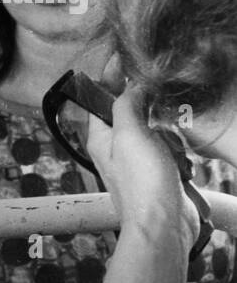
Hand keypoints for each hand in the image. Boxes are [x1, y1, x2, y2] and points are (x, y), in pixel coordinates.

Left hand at [85, 83, 198, 252]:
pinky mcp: (160, 172)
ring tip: (170, 158)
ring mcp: (139, 162)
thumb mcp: (129, 134)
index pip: (100, 99)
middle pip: (136, 114)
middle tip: (158, 134)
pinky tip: (180, 171)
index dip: (111, 79)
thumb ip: (127, 105)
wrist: (165, 223)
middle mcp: (116, 148)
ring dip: (171, 142)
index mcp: (100, 138)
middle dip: (154, 120)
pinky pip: (173, 152)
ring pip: (160, 133)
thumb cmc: (142, 182)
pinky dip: (180, 159)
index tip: (123, 59)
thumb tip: (131, 84)